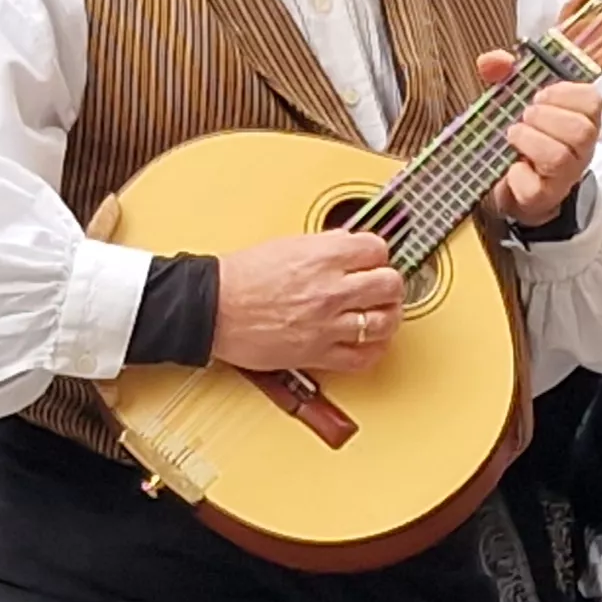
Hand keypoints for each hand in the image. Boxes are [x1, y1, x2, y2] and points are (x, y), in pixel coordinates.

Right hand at [210, 230, 405, 373]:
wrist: (212, 309)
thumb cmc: (240, 278)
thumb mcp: (287, 244)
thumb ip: (326, 246)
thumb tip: (351, 246)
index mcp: (323, 256)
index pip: (378, 249)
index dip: (377, 254)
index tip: (373, 259)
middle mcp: (331, 289)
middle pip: (389, 284)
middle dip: (388, 283)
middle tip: (382, 286)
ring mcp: (327, 324)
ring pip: (384, 322)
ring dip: (387, 316)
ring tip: (380, 313)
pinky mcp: (318, 353)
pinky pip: (363, 357)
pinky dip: (373, 350)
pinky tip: (369, 342)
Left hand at [480, 51, 601, 228]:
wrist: (507, 186)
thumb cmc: (519, 139)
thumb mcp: (513, 100)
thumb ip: (504, 75)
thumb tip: (492, 61)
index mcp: (579, 120)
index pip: (592, 102)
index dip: (566, 94)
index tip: (541, 94)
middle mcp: (579, 150)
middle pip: (582, 131)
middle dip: (547, 117)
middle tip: (525, 116)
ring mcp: (564, 176)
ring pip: (560, 156)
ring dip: (531, 140)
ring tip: (513, 136)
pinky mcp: (543, 197)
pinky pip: (536, 186)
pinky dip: (519, 173)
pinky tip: (512, 167)